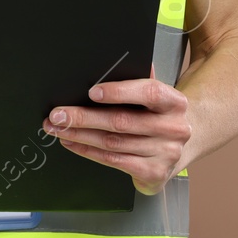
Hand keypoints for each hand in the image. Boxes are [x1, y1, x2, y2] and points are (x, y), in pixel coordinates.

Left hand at [42, 77, 191, 194]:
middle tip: (58, 115)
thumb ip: (137, 80)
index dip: (119, 92)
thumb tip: (108, 64)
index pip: (148, 92)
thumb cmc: (158, 116)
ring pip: (112, 143)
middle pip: (121, 122)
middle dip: (83, 117)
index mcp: (174, 102)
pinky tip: (73, 143)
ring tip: (58, 129)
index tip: (91, 92)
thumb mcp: (154, 97)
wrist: (179, 148)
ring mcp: (165, 153)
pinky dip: (88, 151)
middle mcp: (173, 128)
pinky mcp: (153, 172)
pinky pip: (113, 160)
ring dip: (80, 135)